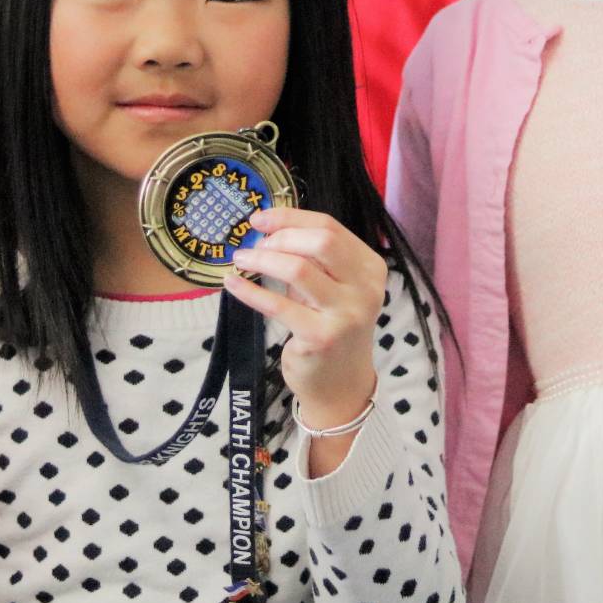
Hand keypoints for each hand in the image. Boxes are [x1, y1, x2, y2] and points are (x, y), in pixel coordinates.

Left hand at [224, 208, 384, 439]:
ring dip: (263, 259)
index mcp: (370, 267)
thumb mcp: (334, 288)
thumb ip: (313, 260)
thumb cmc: (332, 327)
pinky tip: (233, 284)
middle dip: (281, 236)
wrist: (341, 385)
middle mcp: (365, 288)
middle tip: (255, 243)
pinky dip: (250, 291)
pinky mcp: (321, 338)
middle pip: (321, 241)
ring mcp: (346, 314)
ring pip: (299, 268)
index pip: (330, 227)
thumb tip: (267, 231)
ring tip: (241, 259)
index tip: (260, 218)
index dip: (290, 217)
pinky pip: (278, 305)